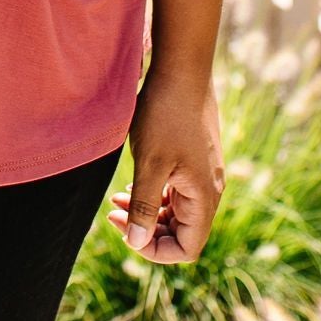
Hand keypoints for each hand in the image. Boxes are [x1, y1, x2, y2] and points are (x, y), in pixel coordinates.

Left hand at [109, 66, 223, 262]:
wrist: (182, 70)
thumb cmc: (165, 114)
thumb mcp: (149, 164)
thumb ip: (143, 207)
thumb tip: (136, 242)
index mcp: (204, 197)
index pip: (186, 248)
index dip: (155, 250)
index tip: (126, 232)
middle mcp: (209, 191)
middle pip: (181, 233)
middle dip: (145, 230)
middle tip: (112, 214)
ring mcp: (202, 175)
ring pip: (176, 212)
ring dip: (146, 213)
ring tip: (114, 202)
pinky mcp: (193, 162)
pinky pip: (176, 193)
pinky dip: (153, 196)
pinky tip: (130, 186)